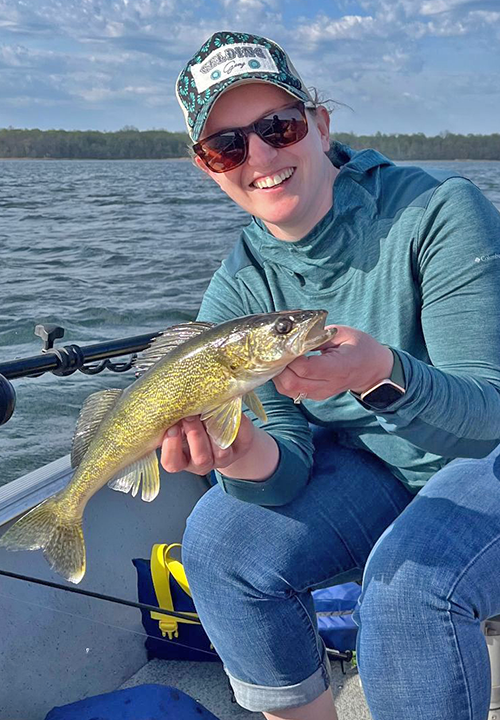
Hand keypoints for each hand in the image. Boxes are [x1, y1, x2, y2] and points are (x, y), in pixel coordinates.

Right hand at [160, 413, 255, 475]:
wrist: (218, 426)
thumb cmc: (191, 424)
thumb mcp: (178, 423)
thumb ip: (173, 419)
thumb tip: (169, 404)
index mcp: (183, 459)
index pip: (172, 463)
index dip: (171, 447)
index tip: (171, 428)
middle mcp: (204, 463)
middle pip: (201, 459)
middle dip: (195, 434)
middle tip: (190, 415)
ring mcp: (225, 458)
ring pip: (222, 452)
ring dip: (215, 429)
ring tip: (209, 409)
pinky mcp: (242, 446)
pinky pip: (243, 436)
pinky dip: (239, 421)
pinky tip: (230, 407)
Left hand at [273, 325, 393, 400]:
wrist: (373, 370)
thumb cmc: (360, 348)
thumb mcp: (344, 333)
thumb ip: (319, 336)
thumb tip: (295, 336)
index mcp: (338, 367)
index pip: (305, 368)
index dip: (291, 357)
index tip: (288, 344)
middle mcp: (327, 385)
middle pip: (292, 383)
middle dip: (280, 365)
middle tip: (280, 350)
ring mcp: (320, 393)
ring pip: (288, 390)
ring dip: (279, 374)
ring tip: (282, 357)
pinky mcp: (315, 395)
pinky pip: (291, 391)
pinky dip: (283, 379)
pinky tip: (286, 365)